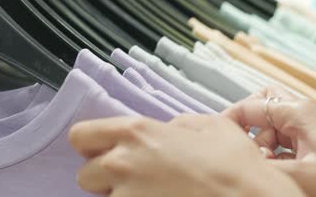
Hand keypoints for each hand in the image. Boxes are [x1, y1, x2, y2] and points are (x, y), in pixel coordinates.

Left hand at [69, 115, 304, 196]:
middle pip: (85, 174)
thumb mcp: (209, 125)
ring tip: (153, 194)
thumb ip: (177, 124)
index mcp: (136, 132)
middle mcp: (122, 164)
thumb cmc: (234, 162)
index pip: (81, 136)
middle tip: (134, 179)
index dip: (91, 144)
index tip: (104, 150)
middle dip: (105, 177)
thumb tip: (168, 130)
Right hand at [223, 85, 315, 196]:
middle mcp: (301, 113)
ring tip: (265, 166)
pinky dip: (274, 153)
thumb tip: (234, 163)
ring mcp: (308, 128)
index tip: (217, 140)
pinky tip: (278, 171)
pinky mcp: (313, 143)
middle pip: (262, 104)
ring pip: (270, 125)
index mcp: (297, 111)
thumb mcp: (300, 175)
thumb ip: (263, 166)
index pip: (249, 106)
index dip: (229, 121)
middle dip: (246, 123)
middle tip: (241, 146)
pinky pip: (283, 141)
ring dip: (261, 144)